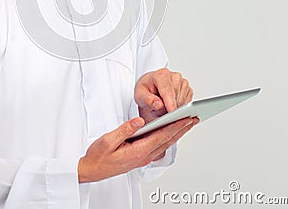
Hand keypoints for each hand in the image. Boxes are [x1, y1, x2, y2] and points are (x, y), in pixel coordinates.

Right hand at [78, 116, 197, 182]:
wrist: (92, 169)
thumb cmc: (99, 156)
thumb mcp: (108, 140)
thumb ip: (125, 129)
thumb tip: (139, 120)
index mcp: (138, 151)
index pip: (161, 136)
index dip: (175, 126)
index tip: (186, 117)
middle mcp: (144, 156)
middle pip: (168, 140)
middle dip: (182, 128)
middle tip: (194, 118)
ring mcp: (143, 157)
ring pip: (165, 143)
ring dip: (177, 133)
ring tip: (187, 122)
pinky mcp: (141, 156)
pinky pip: (159, 145)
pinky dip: (168, 136)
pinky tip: (170, 131)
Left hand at [135, 68, 193, 123]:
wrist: (151, 85)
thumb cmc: (146, 88)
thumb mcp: (139, 95)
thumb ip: (147, 100)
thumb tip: (158, 105)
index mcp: (162, 74)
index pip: (168, 91)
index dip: (170, 103)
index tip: (172, 112)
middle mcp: (175, 77)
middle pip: (175, 99)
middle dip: (166, 110)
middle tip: (155, 111)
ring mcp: (183, 83)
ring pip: (182, 103)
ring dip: (172, 110)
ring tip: (160, 107)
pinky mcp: (188, 90)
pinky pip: (186, 105)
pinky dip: (178, 108)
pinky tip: (169, 106)